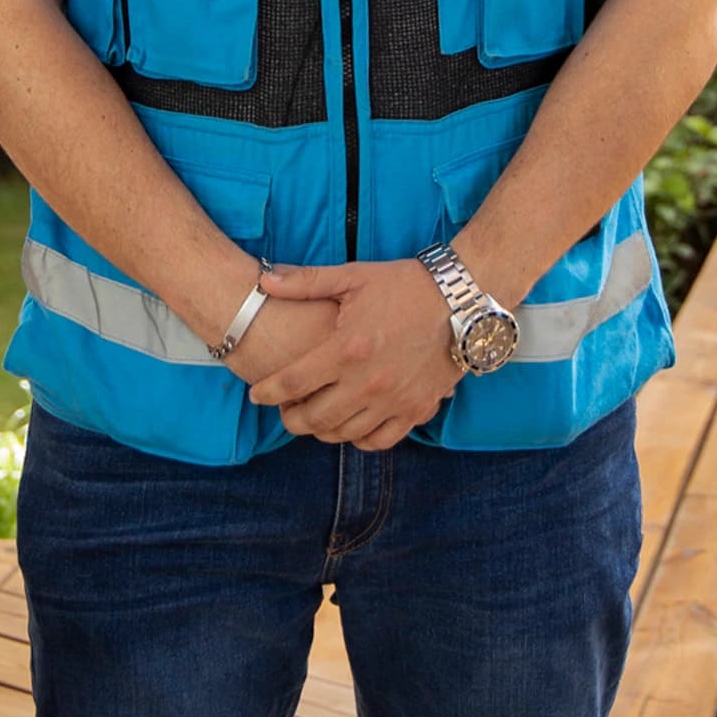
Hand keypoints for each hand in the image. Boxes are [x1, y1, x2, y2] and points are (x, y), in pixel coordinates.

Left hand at [246, 259, 463, 450]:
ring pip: (344, 434)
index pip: (293, 383)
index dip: (268, 392)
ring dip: (322, 431)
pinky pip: (380, 440)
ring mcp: (393, 401)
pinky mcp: (416, 410)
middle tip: (285, 412)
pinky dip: (359, 439)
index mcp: (347, 349)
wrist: (459, 300)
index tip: (257, 395)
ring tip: (314, 419)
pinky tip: (351, 427)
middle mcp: (367, 383)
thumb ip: (306, 282)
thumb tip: (265, 281)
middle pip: (315, 418)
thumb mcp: (353, 277)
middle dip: (292, 419)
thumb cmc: (404, 285)